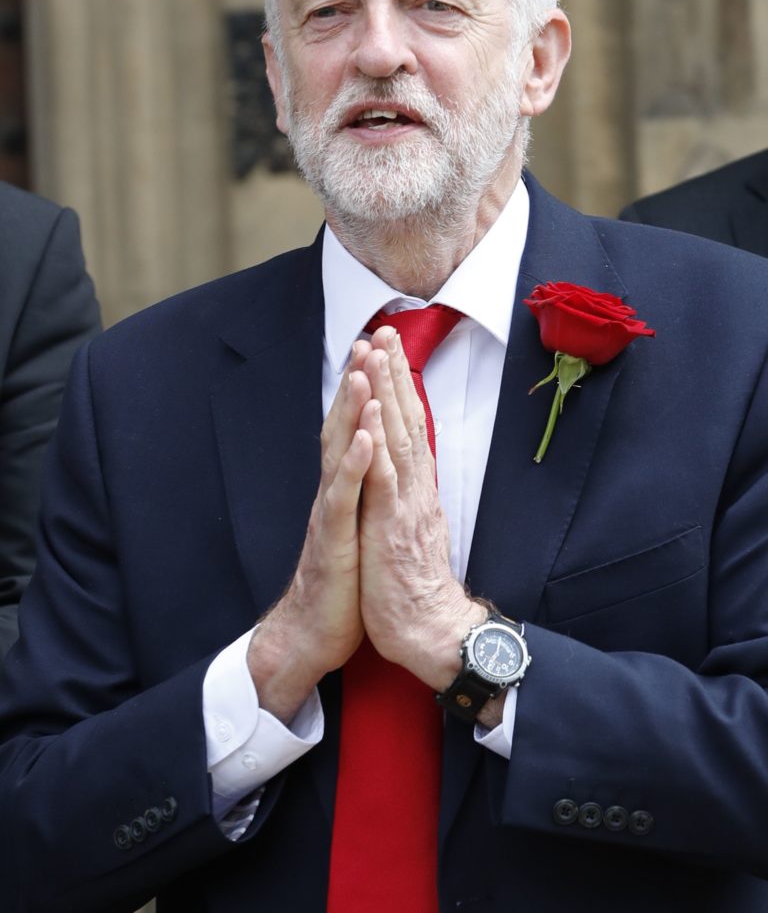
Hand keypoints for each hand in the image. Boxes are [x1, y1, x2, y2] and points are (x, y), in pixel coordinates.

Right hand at [246, 341, 373, 722]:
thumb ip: (361, 491)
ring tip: (362, 371)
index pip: (353, 427)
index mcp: (343, 489)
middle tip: (367, 338)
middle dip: (356, 381)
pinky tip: (363, 439)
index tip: (378, 348)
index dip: (365, 388)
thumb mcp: (356, 528)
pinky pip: (343, 498)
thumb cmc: (339, 582)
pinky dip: (353, 466)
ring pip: (338, 452)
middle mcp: (332, 494)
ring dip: (351, 411)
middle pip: (342, 426)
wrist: (311, 635)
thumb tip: (373, 460)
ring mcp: (329, 515)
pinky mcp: (331, 543)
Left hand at [357, 327, 482, 688]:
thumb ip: (409, 497)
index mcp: (416, 490)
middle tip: (385, 331)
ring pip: (395, 439)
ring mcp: (404, 505)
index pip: (410, 427)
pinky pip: (382, 480)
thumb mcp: (412, 531)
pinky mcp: (391, 527)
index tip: (390, 350)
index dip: (399, 387)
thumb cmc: (415, 588)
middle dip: (393, 373)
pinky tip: (368, 416)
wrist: (431, 632)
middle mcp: (414, 488)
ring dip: (385, 394)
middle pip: (406, 420)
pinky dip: (375, 445)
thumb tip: (408, 471)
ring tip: (377, 354)